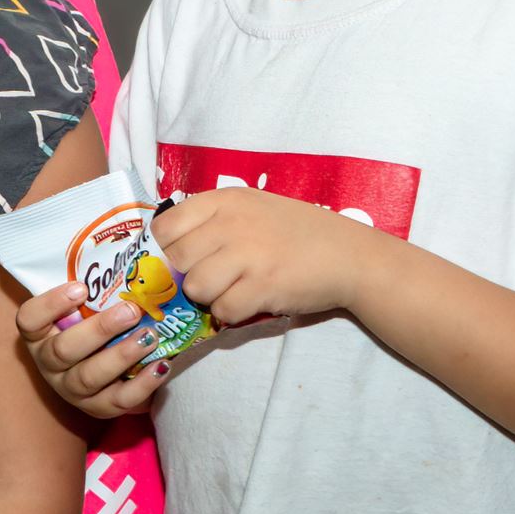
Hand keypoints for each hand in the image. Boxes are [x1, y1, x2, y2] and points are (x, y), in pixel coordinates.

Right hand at [19, 284, 168, 418]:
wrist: (106, 365)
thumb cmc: (93, 321)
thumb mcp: (83, 304)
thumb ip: (94, 282)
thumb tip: (128, 244)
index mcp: (39, 333)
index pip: (29, 319)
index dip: (51, 304)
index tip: (81, 288)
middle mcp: (49, 363)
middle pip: (64, 350)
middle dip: (99, 330)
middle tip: (131, 311)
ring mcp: (71, 389)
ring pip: (89, 377)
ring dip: (122, 355)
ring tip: (150, 336)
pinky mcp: (98, 408)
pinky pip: (118, 401)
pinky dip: (143, 385)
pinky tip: (162, 365)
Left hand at [153, 187, 388, 329]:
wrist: (350, 255)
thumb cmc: (296, 233)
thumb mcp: (251, 208)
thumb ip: (211, 222)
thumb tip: (166, 253)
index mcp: (224, 200)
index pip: (164, 227)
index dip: (165, 250)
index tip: (179, 261)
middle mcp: (231, 223)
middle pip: (176, 261)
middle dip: (188, 277)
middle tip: (212, 279)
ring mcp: (248, 254)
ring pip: (195, 288)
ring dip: (209, 297)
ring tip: (232, 290)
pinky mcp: (264, 286)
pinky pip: (223, 310)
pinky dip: (231, 314)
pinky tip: (249, 302)